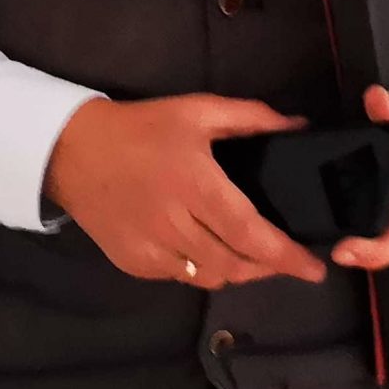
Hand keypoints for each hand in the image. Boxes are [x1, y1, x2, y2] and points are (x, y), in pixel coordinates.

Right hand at [44, 94, 327, 290]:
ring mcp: (151, 250)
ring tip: (253, 256)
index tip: (315, 269)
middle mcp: (174, 225)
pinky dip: (202, 270)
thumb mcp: (197, 110)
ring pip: (209, 277)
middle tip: (286, 257)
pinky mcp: (133, 263)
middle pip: (234, 264)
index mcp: (196, 186)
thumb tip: (297, 125)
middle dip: (268, 266)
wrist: (73, 151)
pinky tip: (209, 252)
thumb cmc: (142, 128)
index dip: (286, 256)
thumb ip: (251, 118)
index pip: (251, 233)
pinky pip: (180, 278)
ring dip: (237, 271)